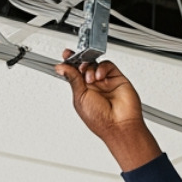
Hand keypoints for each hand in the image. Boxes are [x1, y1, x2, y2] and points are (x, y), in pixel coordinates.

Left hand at [55, 54, 160, 170]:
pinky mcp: (117, 79)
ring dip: (90, 67)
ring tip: (90, 78)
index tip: (66, 56)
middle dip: (79, 62)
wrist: (119, 125)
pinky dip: (102, 68)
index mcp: (82, 92)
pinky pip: (108, 66)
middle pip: (84, 66)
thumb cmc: (100, 120)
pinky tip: (99, 76)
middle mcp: (94, 87)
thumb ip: (73, 79)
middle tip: (78, 64)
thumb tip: (62, 67)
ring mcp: (105, 82)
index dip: (69, 63)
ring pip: (95, 64)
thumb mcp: (80, 97)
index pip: (74, 73)